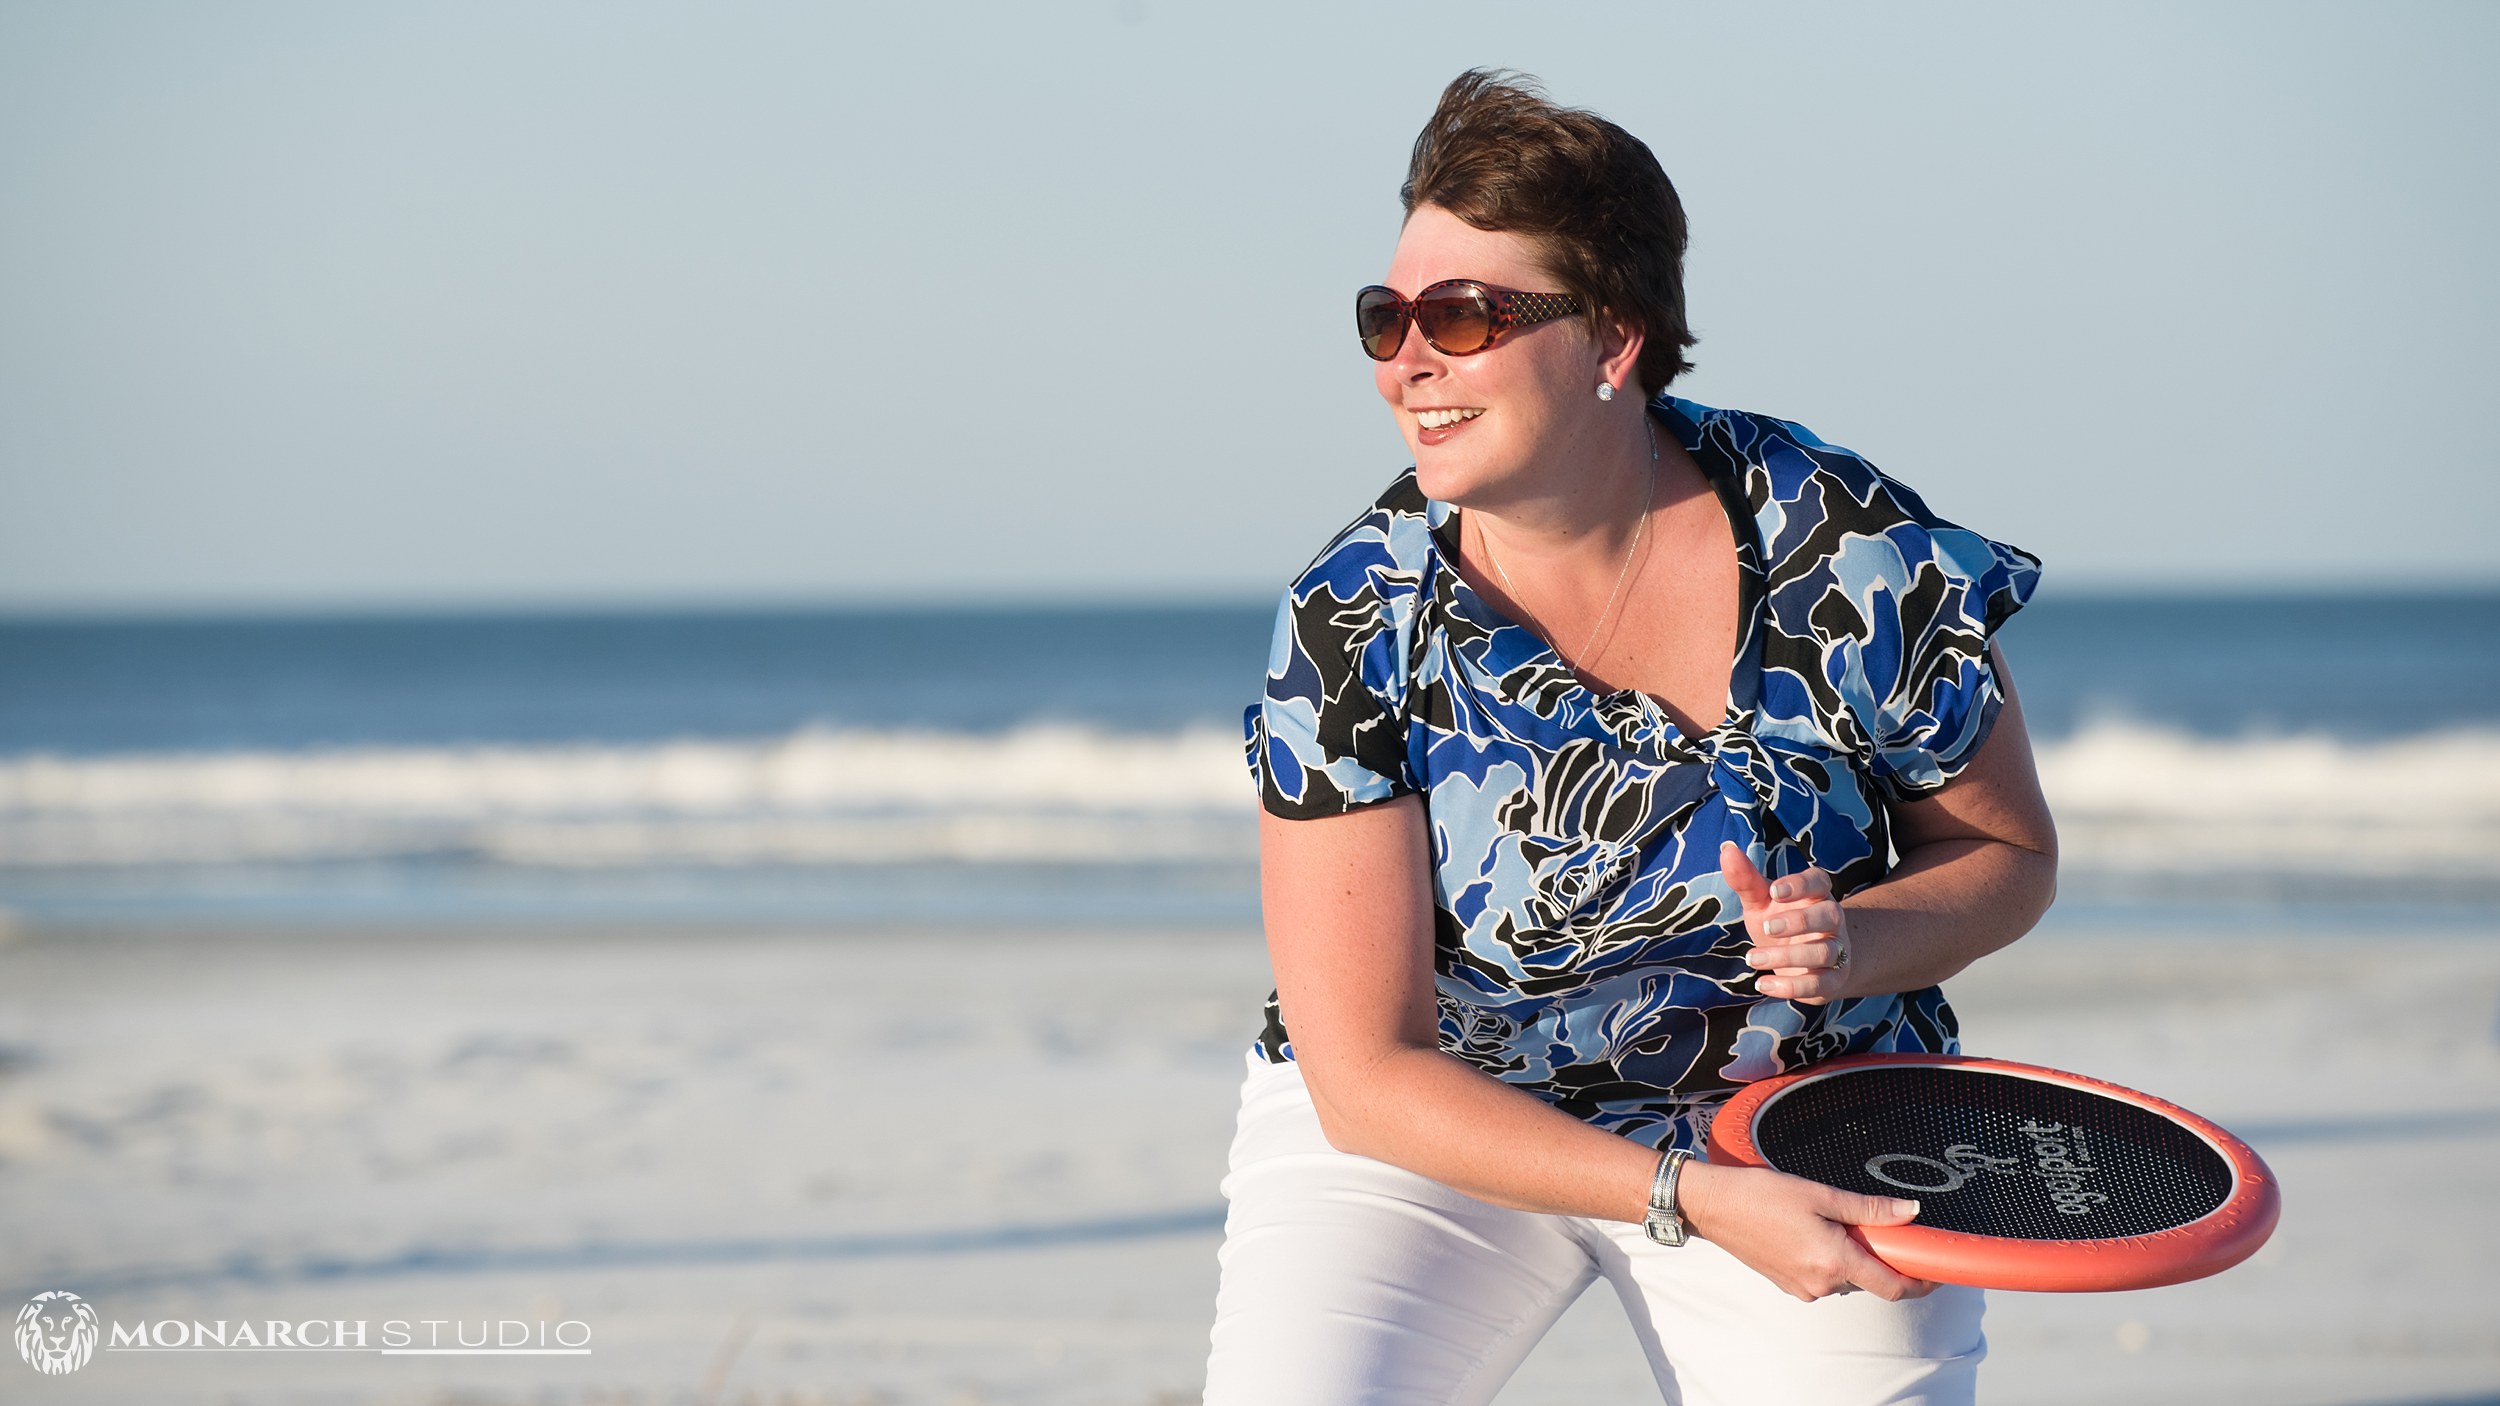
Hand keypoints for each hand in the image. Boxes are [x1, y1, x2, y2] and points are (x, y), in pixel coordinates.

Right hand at [1676, 1159, 1936, 1301]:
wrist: (1713, 1206)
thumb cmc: (1761, 1194)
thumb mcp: (1819, 1194)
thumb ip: (1868, 1209)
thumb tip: (1910, 1213)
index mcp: (1833, 1260)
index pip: (1892, 1287)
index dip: (1921, 1282)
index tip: (1936, 1271)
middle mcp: (1821, 1283)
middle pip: (1869, 1279)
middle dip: (1878, 1256)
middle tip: (1872, 1222)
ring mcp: (1802, 1288)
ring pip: (1845, 1277)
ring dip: (1850, 1255)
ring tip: (1830, 1219)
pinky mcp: (1787, 1284)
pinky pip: (1822, 1276)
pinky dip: (1829, 1258)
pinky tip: (1809, 1230)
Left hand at [1720, 842, 1850, 1004]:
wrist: (1807, 962)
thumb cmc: (1780, 923)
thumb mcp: (1761, 902)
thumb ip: (1746, 879)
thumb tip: (1726, 850)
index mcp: (1816, 895)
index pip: (1819, 882)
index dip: (1800, 885)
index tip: (1774, 890)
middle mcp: (1831, 921)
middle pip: (1829, 915)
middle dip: (1799, 921)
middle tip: (1766, 927)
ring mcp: (1835, 951)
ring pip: (1824, 952)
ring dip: (1788, 956)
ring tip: (1752, 958)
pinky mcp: (1831, 981)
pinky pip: (1820, 984)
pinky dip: (1792, 987)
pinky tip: (1763, 984)